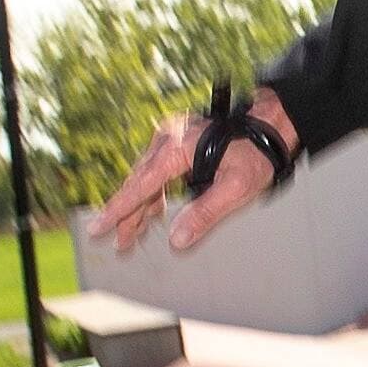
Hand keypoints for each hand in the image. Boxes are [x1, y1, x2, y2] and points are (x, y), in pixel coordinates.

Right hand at [88, 90, 299, 255]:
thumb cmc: (257, 153)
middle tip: (120, 245)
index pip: (140, 186)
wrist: (269, 121)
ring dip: (139, 207)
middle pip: (138, 184)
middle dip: (128, 216)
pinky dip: (153, 192)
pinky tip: (153, 211)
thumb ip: (205, 214)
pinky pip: (156, 170)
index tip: (98, 228)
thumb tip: (177, 241)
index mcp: (178, 149)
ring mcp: (171, 137)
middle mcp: (168, 139)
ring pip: (145, 178)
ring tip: (132, 236)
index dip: (118, 211)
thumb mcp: (236, 188)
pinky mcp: (177, 140)